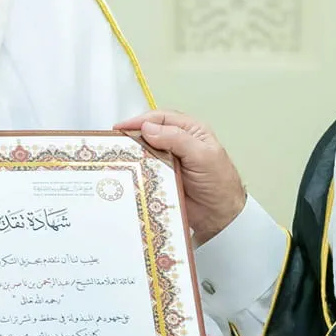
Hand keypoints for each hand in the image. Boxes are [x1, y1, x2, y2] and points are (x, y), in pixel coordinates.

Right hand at [114, 110, 246, 242]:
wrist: (220, 216)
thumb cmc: (220, 183)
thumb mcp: (202, 155)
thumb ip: (177, 139)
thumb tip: (149, 128)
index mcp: (190, 130)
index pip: (161, 119)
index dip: (141, 121)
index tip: (123, 127)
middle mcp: (177, 143)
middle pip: (149, 133)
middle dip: (132, 136)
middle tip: (116, 141)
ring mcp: (168, 161)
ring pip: (144, 152)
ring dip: (132, 154)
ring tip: (118, 156)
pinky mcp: (161, 177)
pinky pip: (145, 170)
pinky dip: (135, 170)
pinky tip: (127, 172)